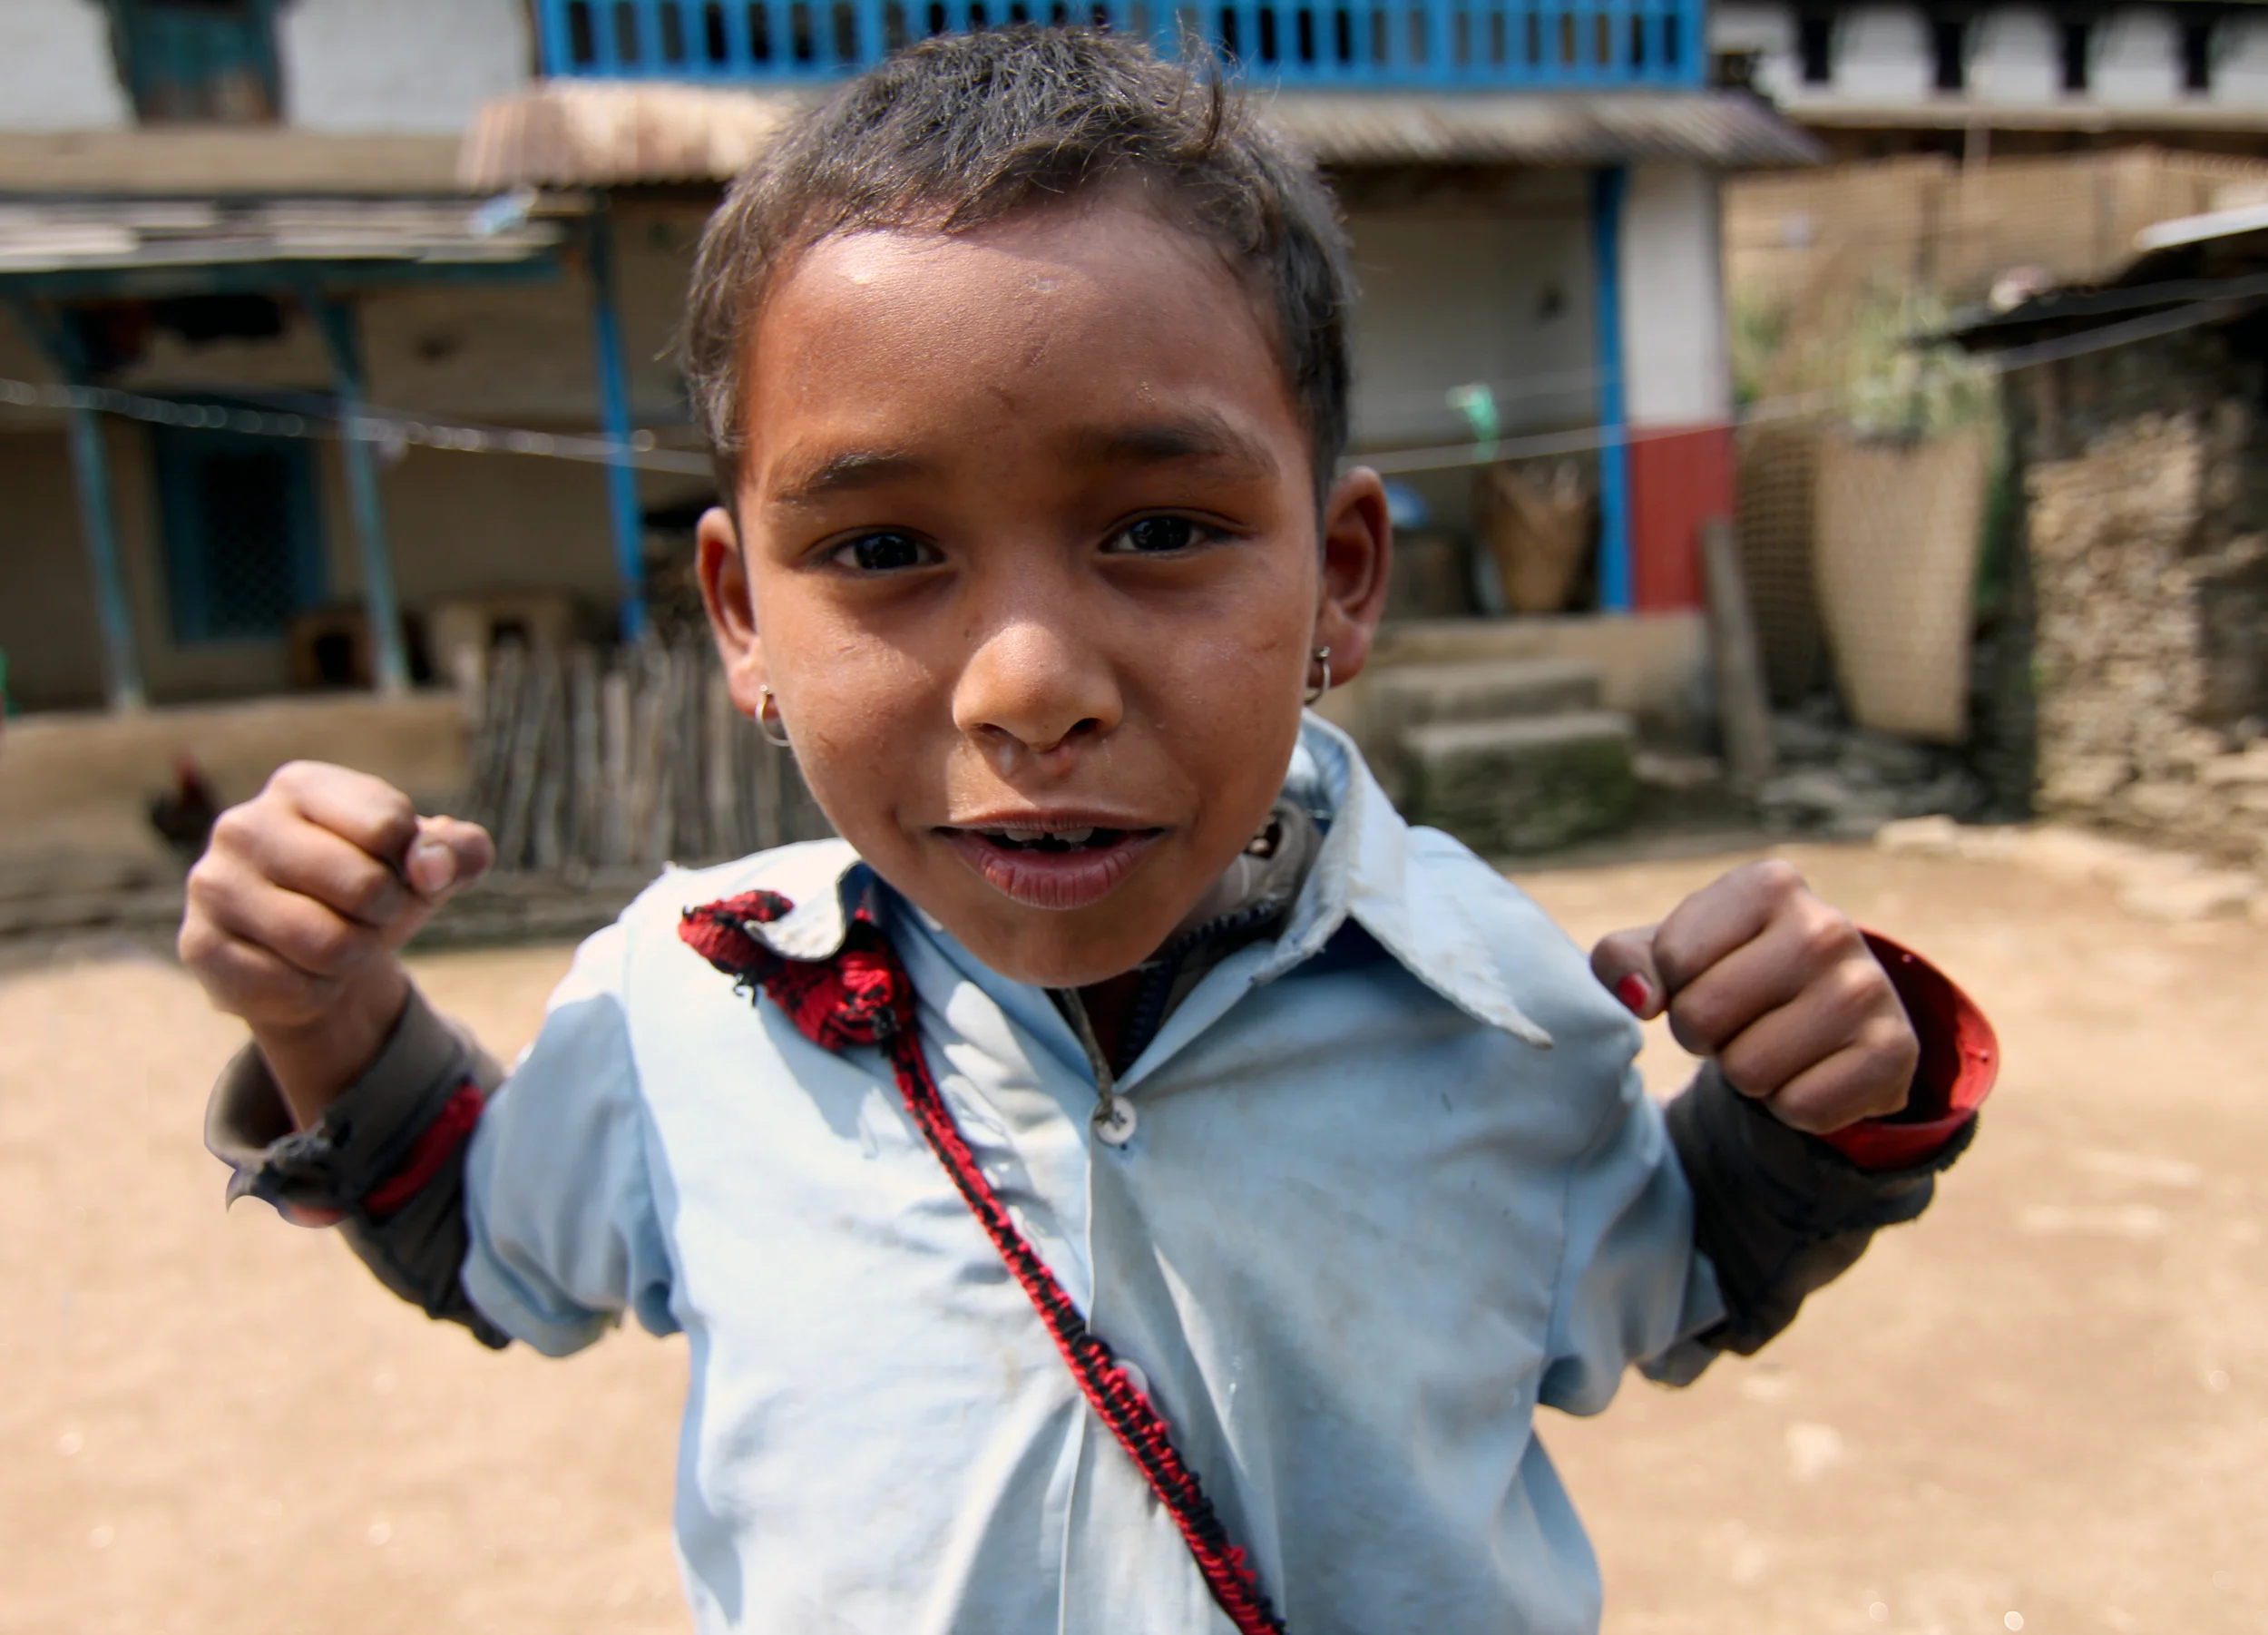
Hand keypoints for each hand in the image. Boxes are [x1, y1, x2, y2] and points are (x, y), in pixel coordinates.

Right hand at [179, 762, 492, 1124]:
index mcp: (302, 785)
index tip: (396, 871)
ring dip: (354, 958)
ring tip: (336, 945)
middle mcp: (244, 825)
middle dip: (387, 915)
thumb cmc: (373, 891)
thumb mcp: (431, 864)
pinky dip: (317, 992)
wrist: (309, 958)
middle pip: (365, 886)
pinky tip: (299, 973)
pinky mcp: (198, 945)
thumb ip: (459, 851)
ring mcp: (213, 884)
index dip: (415, 865)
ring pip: (328, 944)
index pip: (390, 826)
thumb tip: (432, 867)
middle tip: (368, 917)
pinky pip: (290, 987)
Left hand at [1588, 859, 1918, 1135]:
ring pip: (1747, 1070)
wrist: (1833, 1018)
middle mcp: (1827, 927)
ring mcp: (1868, 989)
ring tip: (1775, 1041)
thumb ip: (1626, 961)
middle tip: (1739, 1020)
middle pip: (1702, 1017)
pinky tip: (1812, 1070)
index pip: (1672, 960)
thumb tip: (1638, 997)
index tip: (1707, 978)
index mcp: (1770, 884)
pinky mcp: (1895, 1051)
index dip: (1674, 987)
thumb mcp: (1675, 952)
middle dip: (1704, 1035)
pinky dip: (1791, 1105)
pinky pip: (1799, 1108)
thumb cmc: (1737, 973)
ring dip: (1746, 1073)